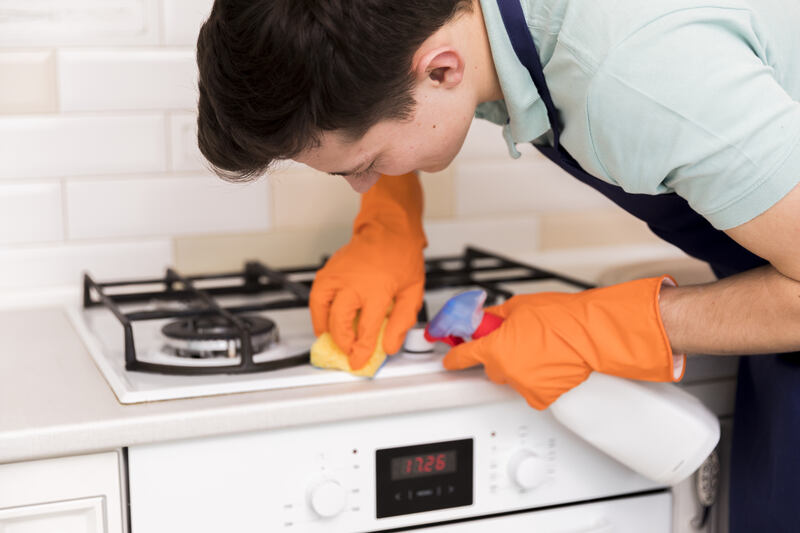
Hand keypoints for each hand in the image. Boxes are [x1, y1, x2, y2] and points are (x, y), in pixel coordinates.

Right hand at [309, 172, 425, 368]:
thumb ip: (402, 322)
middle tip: (348, 353)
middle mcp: (353, 283)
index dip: (362, 350)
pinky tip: (325, 323)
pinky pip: (316, 298)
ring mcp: (337, 276)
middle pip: (339, 322)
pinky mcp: (327, 272)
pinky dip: (317, 314)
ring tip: (332, 342)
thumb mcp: (413, 291)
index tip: (360, 361)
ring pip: (320, 310)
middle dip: (343, 343)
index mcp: (376, 290)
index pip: (366, 329)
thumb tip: (390, 346)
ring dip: (324, 330)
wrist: (388, 229)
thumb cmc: (401, 256)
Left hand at [442, 277, 684, 408]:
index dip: (454, 356)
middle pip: (491, 368)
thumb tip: (483, 321)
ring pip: (511, 378)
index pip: (463, 356)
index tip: (449, 359)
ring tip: (540, 351)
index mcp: (494, 348)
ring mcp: (523, 386)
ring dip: (519, 368)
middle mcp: (505, 371)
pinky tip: (548, 365)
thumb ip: (494, 318)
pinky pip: (530, 390)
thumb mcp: (518, 307)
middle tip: (518, 342)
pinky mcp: (541, 397)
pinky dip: (536, 380)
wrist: (589, 334)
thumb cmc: (560, 317)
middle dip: (499, 356)